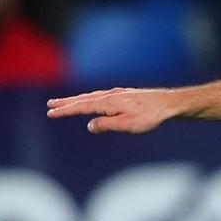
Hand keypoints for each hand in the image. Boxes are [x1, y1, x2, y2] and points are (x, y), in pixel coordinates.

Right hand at [46, 87, 191, 133]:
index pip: (81, 107)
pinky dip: (91, 98)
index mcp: (108, 103)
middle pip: (83, 99)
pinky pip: (102, 95)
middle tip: (50, 105)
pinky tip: (93, 100)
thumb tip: (89, 126)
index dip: (65, 110)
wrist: (169, 104)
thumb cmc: (151, 117)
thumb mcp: (128, 125)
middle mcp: (110, 95)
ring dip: (77, 99)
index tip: (50, 113)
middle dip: (66, 102)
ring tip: (66, 102)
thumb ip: (107, 125)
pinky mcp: (125, 94)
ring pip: (92, 96)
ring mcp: (118, 93)